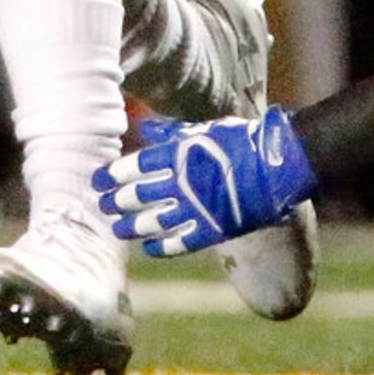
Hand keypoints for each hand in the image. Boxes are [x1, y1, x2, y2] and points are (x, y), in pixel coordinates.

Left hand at [92, 105, 317, 255]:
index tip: (99, 180)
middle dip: (117, 201)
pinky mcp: (210, 229)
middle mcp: (182, 183)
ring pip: (153, 222)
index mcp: (179, 155)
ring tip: (117, 228)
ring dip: (132, 226)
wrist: (274, 167)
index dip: (114, 175)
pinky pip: (179, 242)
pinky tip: (148, 247)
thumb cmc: (240, 141)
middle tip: (102, 205)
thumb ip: (172, 132)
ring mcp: (195, 209)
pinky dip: (161, 246)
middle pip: (138, 195)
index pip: (136, 167)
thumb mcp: (204, 129)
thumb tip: (145, 127)